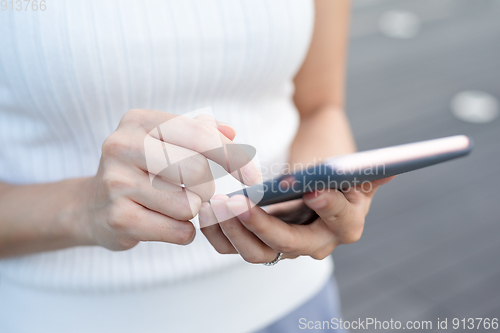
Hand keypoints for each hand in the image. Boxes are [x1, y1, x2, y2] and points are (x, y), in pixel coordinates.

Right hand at [77, 109, 259, 250]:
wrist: (92, 206)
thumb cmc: (141, 170)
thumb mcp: (165, 141)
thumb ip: (201, 132)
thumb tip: (231, 132)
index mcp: (138, 120)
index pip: (201, 135)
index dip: (234, 157)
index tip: (253, 177)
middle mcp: (122, 146)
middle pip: (198, 171)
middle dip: (206, 186)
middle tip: (192, 190)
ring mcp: (116, 183)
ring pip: (190, 204)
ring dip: (192, 209)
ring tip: (170, 204)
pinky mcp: (118, 218)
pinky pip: (180, 230)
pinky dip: (183, 231)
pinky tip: (163, 223)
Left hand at [199, 177, 393, 262]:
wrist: (312, 159)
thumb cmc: (332, 156)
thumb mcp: (347, 160)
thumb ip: (361, 169)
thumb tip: (389, 170)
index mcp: (347, 222)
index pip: (340, 220)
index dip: (328, 205)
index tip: (312, 188)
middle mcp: (318, 241)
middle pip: (289, 245)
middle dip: (261, 224)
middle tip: (237, 202)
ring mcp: (287, 244)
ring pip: (258, 252)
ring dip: (233, 230)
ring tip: (215, 203)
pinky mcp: (262, 240)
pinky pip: (237, 246)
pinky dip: (219, 233)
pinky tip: (206, 211)